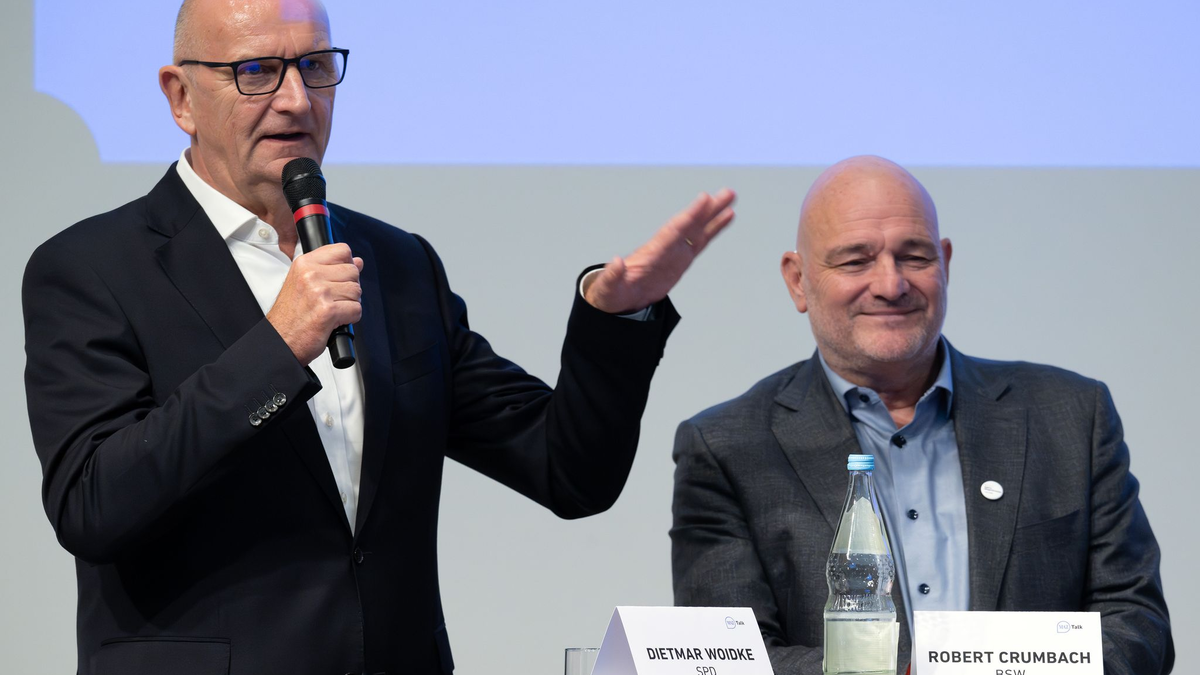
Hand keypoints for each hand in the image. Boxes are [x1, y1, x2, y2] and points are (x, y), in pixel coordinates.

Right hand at [267, 243, 363, 364]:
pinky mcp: (328, 311)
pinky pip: (356, 309)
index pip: (342, 250)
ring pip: (356, 291)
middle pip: (353, 272)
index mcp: (304, 264)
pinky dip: (350, 318)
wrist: (280, 340)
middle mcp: (311, 275)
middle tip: (332, 299)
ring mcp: (320, 292)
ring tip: (332, 310)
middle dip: (348, 288)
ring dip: (349, 304)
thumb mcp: (304, 283)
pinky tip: (335, 320)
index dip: (347, 265)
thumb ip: (331, 269)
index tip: (339, 277)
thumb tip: (357, 262)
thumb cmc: (291, 316)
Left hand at [584, 189, 735, 313]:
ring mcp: (674, 252)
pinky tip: (726, 217)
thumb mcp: (608, 288)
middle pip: (690, 224)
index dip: (690, 216)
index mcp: (652, 253)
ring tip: (730, 197)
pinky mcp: (681, 259)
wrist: (617, 297)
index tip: (704, 199)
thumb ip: (612, 276)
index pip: (674, 231)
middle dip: (707, 209)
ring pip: (698, 229)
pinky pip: (700, 242)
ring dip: (714, 213)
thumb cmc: (611, 292)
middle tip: (727, 193)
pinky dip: (713, 229)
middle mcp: (665, 247)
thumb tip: (615, 262)